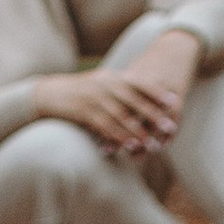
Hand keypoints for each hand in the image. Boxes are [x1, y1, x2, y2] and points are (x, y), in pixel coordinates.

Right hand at [31, 30, 196, 159]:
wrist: (49, 94)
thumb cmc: (79, 92)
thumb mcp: (99, 84)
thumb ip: (119, 88)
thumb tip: (143, 97)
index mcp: (111, 76)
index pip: (138, 83)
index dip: (156, 93)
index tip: (174, 102)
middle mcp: (104, 85)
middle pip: (134, 100)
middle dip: (154, 115)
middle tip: (170, 127)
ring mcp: (94, 98)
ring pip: (121, 116)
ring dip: (139, 132)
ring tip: (153, 145)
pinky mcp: (84, 112)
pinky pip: (105, 126)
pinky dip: (119, 137)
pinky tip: (130, 147)